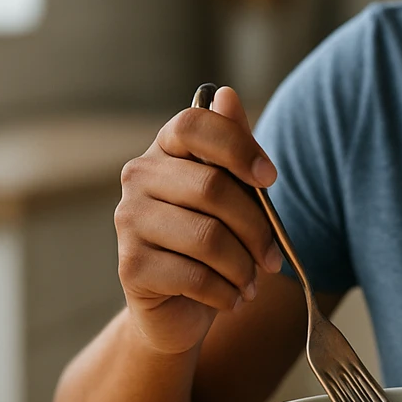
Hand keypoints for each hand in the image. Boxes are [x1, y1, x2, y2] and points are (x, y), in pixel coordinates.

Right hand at [115, 86, 284, 355]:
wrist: (178, 306)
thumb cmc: (212, 240)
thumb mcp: (233, 193)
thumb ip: (233, 148)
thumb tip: (226, 95)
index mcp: (166, 149)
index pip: (194, 124)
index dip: (238, 146)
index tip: (270, 178)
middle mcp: (138, 177)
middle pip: (212, 187)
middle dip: (256, 228)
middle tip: (273, 257)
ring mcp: (128, 221)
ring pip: (207, 237)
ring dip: (243, 267)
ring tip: (252, 282)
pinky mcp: (130, 266)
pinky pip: (195, 276)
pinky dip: (226, 293)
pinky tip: (232, 298)